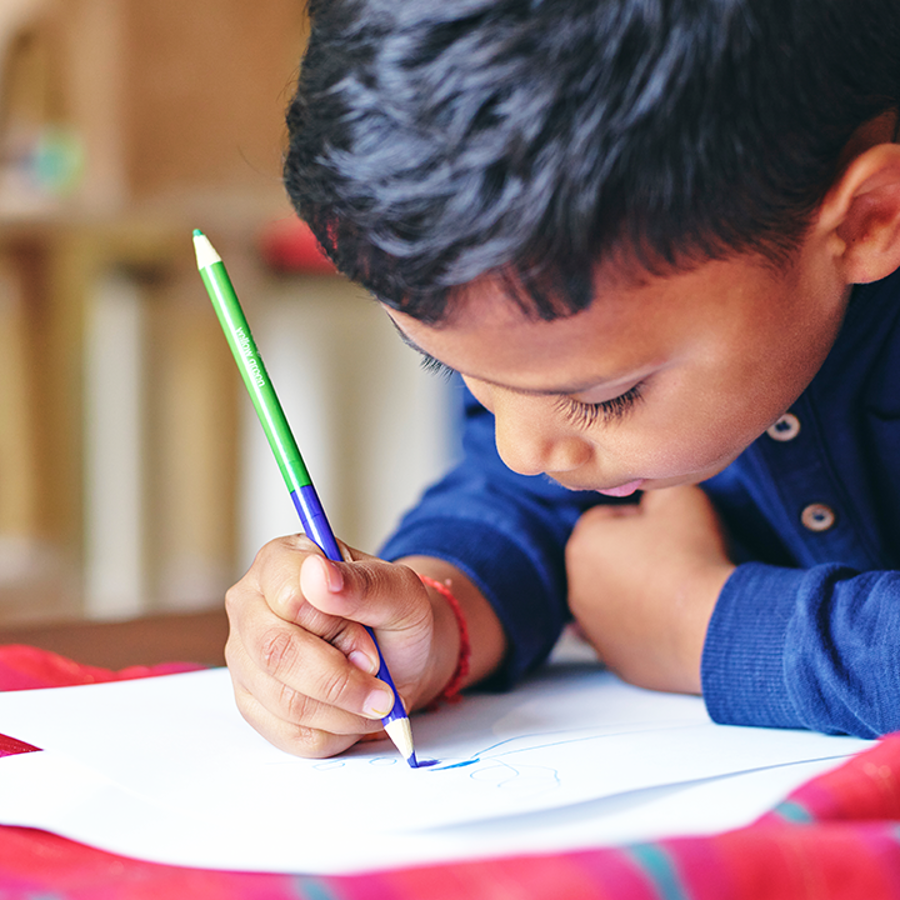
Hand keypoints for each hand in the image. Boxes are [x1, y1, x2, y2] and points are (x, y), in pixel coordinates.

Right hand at [224, 536, 451, 757]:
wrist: (402, 657)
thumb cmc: (396, 617)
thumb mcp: (400, 592)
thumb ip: (363, 584)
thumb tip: (318, 574)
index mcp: (281, 561)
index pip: (291, 598)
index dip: (337, 629)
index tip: (371, 646)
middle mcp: (250, 605)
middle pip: (277, 652)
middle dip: (340, 681)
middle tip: (382, 688)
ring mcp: (244, 656)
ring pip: (284, 700)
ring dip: (344, 711)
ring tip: (375, 699)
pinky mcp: (251, 702)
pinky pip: (287, 734)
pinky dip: (334, 733)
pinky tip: (352, 713)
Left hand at [565, 485, 734, 693]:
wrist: (715, 625)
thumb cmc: (693, 558)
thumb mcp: (677, 495)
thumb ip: (652, 485)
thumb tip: (648, 493)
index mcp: (583, 544)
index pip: (607, 518)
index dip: (643, 519)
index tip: (669, 529)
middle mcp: (577, 589)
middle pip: (608, 560)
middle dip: (636, 556)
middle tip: (676, 558)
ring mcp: (594, 630)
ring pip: (615, 599)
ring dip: (638, 593)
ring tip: (677, 592)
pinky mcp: (616, 661)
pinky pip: (627, 636)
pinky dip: (643, 629)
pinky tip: (664, 622)